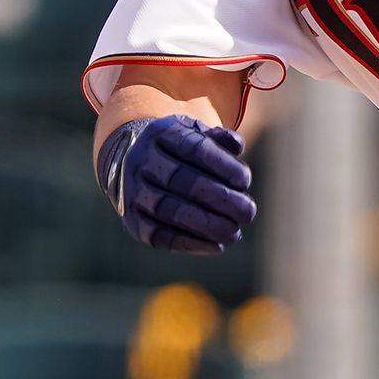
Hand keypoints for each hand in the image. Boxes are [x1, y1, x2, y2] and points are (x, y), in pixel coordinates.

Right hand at [98, 115, 255, 252]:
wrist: (133, 162)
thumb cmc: (179, 149)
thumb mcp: (196, 133)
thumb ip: (219, 138)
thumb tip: (237, 146)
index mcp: (160, 133)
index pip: (192, 148)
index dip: (220, 164)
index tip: (245, 181)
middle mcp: (141, 161)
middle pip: (181, 181)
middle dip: (219, 199)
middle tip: (248, 212)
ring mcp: (132, 192)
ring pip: (168, 210)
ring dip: (205, 225)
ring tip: (234, 232)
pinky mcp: (131, 220)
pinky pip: (157, 235)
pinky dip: (188, 243)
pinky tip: (216, 245)